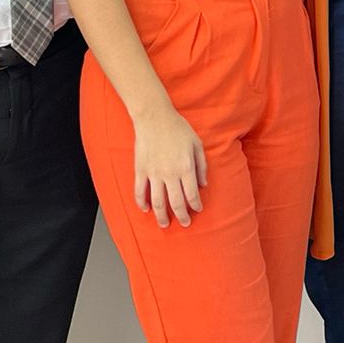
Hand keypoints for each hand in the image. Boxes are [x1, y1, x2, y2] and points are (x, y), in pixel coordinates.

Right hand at [132, 107, 207, 227]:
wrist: (155, 118)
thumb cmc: (178, 128)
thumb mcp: (197, 144)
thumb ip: (201, 165)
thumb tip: (203, 184)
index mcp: (185, 167)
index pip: (192, 194)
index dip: (195, 205)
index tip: (198, 210)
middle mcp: (170, 173)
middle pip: (176, 202)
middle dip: (182, 216)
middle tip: (185, 224)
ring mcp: (153, 173)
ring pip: (157, 202)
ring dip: (161, 216)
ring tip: (165, 224)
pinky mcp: (140, 170)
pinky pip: (139, 192)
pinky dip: (142, 203)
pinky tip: (146, 210)